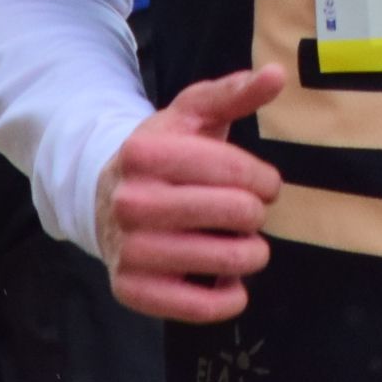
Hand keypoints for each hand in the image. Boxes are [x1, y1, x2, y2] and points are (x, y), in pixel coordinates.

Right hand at [95, 65, 285, 323]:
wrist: (105, 199)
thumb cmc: (164, 155)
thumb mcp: (192, 115)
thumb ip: (234, 93)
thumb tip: (276, 73)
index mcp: (144, 153)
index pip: (235, 170)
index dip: (264, 179)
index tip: (264, 184)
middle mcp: (131, 202)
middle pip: (238, 213)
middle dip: (256, 214)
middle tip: (248, 213)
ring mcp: (130, 250)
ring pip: (228, 260)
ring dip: (250, 254)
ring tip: (241, 243)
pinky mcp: (133, 291)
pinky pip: (203, 308)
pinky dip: (230, 297)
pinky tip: (228, 279)